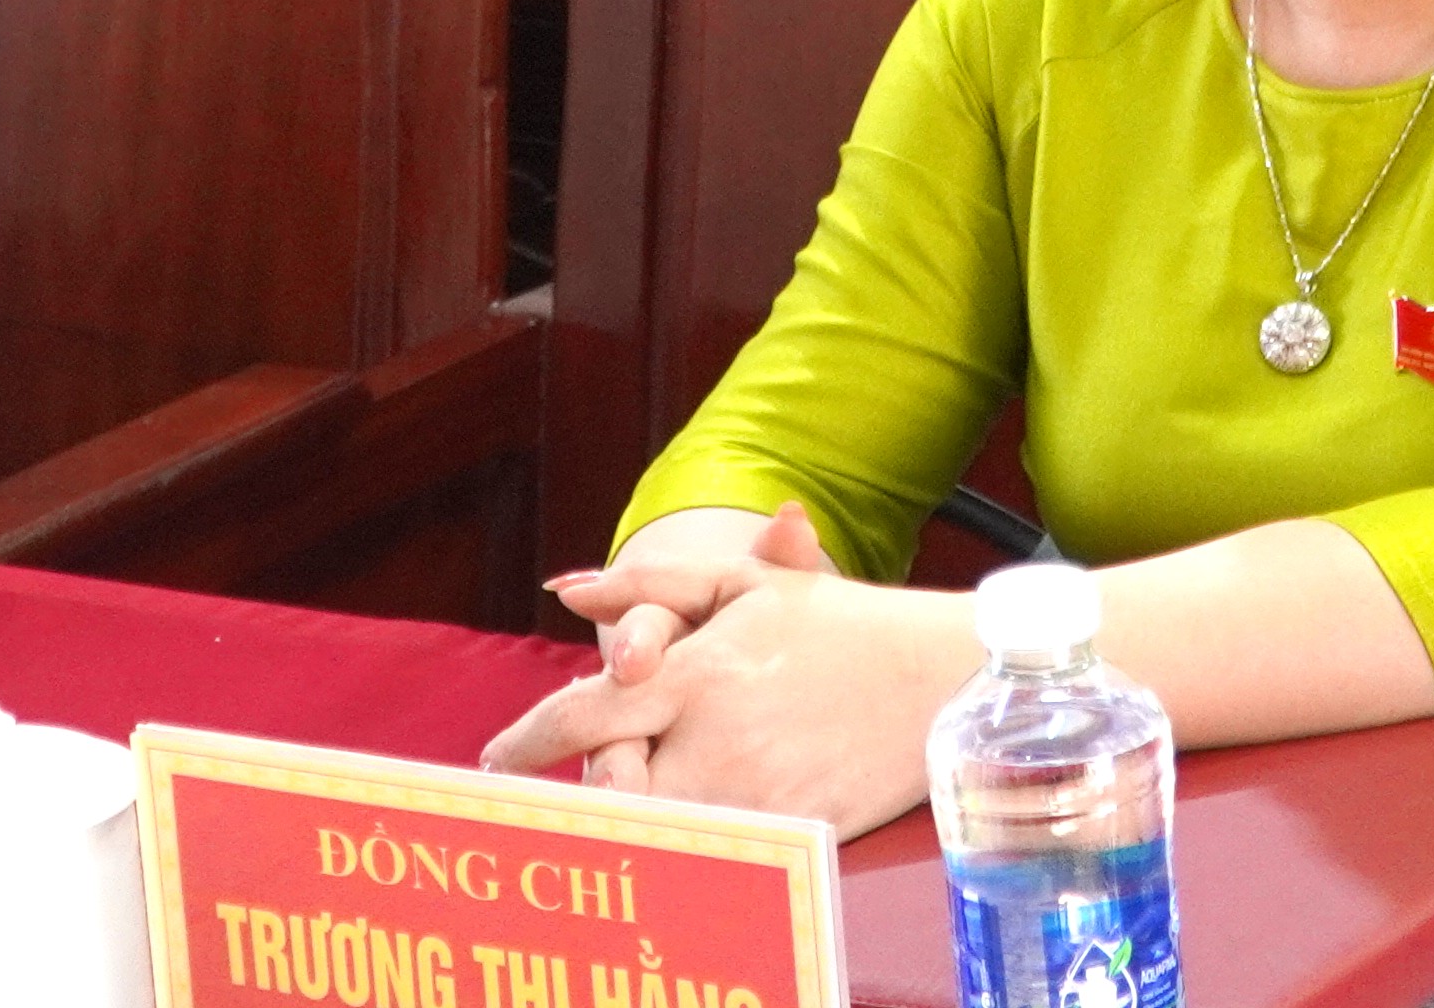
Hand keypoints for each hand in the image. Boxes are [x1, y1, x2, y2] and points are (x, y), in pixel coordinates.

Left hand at [483, 508, 967, 830]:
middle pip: (612, 791)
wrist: (940, 675)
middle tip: (551, 797)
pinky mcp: (793, 833)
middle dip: (579, 796)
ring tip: (613, 814)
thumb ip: (647, 582)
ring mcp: (758, 794)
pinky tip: (677, 845)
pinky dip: (689, 848)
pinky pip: (719, 852)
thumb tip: (564, 590)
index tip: (493, 760)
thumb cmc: (839, 622)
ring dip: (628, 822)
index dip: (526, 741)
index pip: (585, 714)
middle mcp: (721, 739)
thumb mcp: (745, 581)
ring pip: (659, 829)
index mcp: (700, 671)